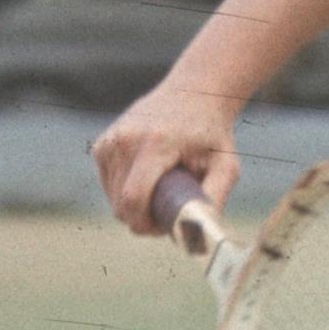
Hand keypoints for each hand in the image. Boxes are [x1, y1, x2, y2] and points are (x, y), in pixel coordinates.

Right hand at [94, 79, 241, 237]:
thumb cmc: (212, 135)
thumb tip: (201, 235)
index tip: (164, 228)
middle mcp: (126, 139)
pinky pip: (108, 184)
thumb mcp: (226, 165)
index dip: (145, 225)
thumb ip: (214, 199)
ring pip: (113, 197)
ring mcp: (110, 140)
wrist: (194, 94)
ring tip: (162, 191)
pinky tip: (148, 178)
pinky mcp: (102, 144)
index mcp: (155, 144)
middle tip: (170, 210)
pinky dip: (125, 190)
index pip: (132, 199)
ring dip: (134, 205)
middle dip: (142, 218)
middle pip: (121, 204)